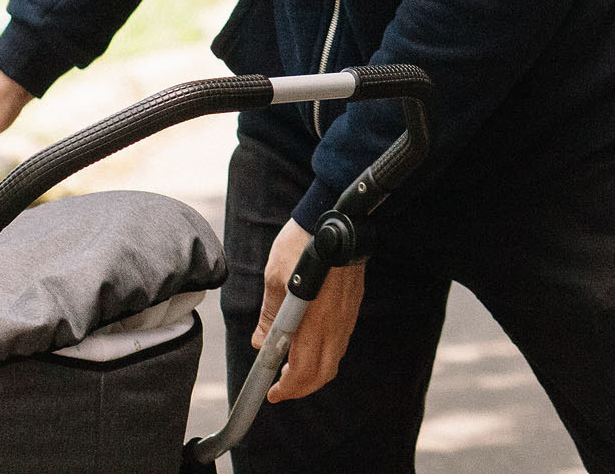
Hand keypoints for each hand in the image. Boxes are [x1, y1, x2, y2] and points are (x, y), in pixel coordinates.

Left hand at [254, 219, 366, 401]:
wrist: (337, 221)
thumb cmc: (302, 245)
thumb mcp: (275, 278)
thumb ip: (271, 316)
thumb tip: (262, 342)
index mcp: (314, 319)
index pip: (303, 369)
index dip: (287, 388)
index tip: (272, 393)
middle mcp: (335, 323)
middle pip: (322, 372)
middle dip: (301, 387)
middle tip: (281, 387)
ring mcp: (347, 316)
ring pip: (334, 360)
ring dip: (313, 372)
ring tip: (291, 368)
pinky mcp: (352, 307)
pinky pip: (340, 342)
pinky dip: (325, 355)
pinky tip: (309, 345)